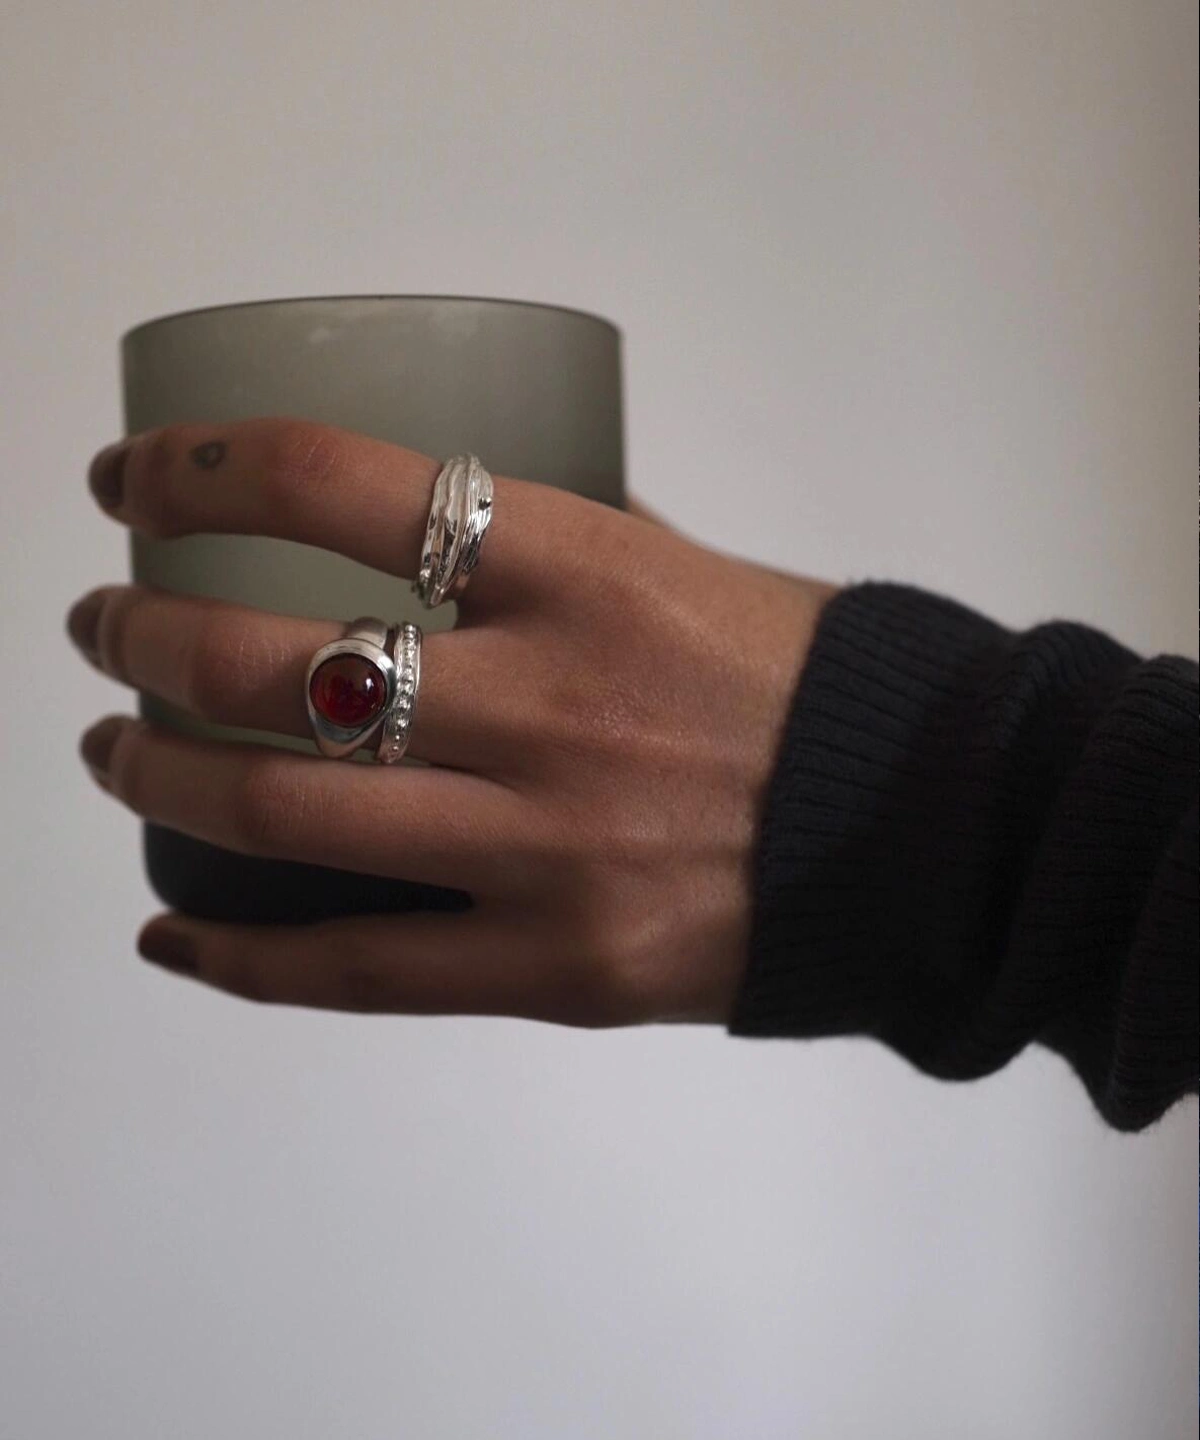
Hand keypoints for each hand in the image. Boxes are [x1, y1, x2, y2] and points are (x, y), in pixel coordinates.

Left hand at [69, 419, 836, 1024]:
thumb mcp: (688, 570)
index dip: (202, 466)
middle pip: (274, 664)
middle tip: (108, 624)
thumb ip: (555, 559)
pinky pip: (359, 971)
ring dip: (158, 775)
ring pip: (284, 815)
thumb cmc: (809, 683)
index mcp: (590, 571)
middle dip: (145, 634)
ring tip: (113, 750)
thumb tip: (433, 546)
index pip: (345, 483)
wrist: (936, 832)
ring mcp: (548, 847)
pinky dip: (240, 957)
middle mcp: (551, 702)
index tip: (134, 476)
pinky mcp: (558, 965)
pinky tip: (172, 933)